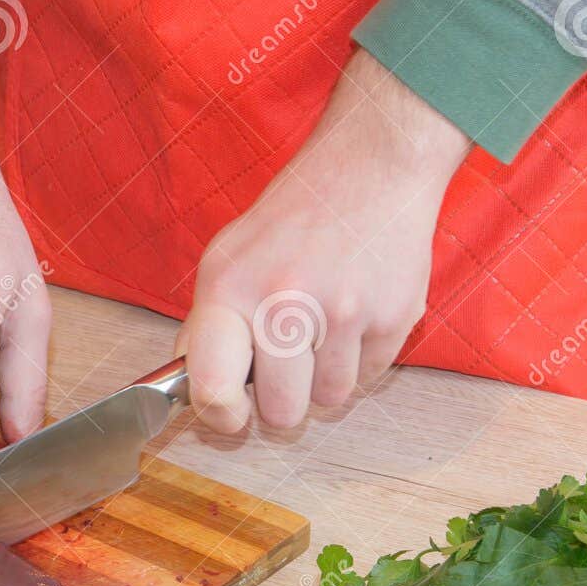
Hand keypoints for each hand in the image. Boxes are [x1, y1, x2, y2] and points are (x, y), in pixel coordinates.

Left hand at [180, 51, 469, 431]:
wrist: (371, 168)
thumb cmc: (295, 218)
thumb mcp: (230, 258)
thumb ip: (209, 325)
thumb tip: (194, 387)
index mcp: (231, 290)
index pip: (213, 389)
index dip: (223, 417)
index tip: (233, 414)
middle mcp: (284, 303)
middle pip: (281, 413)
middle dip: (284, 399)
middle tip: (289, 364)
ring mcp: (343, 313)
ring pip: (329, 400)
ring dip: (325, 378)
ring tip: (324, 326)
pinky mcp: (393, 317)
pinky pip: (369, 377)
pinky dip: (360, 357)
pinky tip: (355, 313)